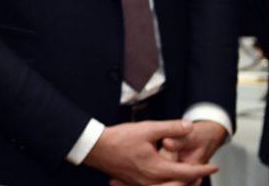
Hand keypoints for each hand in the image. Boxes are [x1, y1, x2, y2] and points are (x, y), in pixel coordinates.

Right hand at [83, 120, 217, 185]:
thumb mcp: (147, 129)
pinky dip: (164, 183)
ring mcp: (142, 183)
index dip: (203, 169)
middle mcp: (151, 180)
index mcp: (157, 169)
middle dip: (192, 180)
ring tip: (184, 174)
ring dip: (178, 182)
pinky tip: (163, 175)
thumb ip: (170, 128)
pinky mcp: (134, 182)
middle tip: (201, 172)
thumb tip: (188, 126)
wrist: (94, 147)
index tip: (213, 166)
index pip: (187, 172)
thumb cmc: (117, 139)